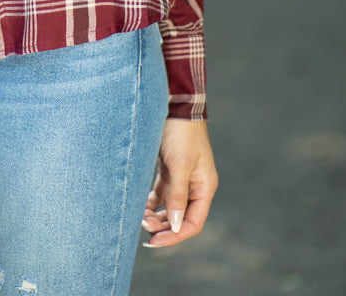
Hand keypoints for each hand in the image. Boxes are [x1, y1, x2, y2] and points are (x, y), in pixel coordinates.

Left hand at [141, 118, 217, 247]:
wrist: (174, 104)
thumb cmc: (180, 134)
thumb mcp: (179, 166)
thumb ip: (177, 196)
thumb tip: (176, 226)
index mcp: (204, 187)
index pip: (193, 223)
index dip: (175, 236)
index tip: (154, 241)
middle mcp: (195, 186)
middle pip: (180, 218)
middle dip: (163, 226)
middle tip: (143, 229)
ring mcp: (182, 178)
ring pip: (170, 207)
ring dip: (156, 216)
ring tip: (140, 218)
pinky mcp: (170, 169)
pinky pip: (162, 194)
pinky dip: (152, 202)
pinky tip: (141, 205)